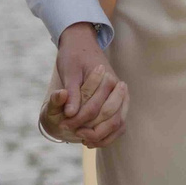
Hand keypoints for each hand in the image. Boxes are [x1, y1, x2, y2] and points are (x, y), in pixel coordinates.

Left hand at [51, 22, 127, 148]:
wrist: (82, 43)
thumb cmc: (74, 56)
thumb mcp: (69, 71)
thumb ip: (72, 92)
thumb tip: (70, 113)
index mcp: (109, 79)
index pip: (97, 107)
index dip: (79, 119)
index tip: (63, 124)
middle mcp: (119, 89)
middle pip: (111, 118)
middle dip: (91, 131)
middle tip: (73, 134)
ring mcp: (122, 96)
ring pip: (119, 124)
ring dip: (103, 136)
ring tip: (84, 141)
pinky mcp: (119, 102)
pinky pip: (119, 124)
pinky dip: (108, 135)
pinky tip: (92, 140)